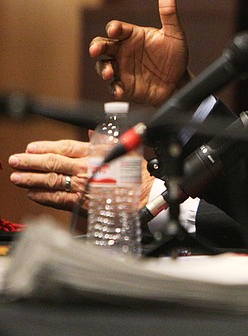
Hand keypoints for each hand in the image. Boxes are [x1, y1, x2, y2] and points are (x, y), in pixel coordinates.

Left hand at [8, 140, 153, 213]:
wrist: (144, 197)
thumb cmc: (137, 173)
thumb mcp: (125, 149)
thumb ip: (105, 140)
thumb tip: (91, 132)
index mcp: (94, 154)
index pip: (64, 148)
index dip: (45, 147)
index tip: (31, 147)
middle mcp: (85, 169)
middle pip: (52, 163)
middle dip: (30, 162)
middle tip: (15, 160)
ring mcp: (82, 187)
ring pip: (50, 181)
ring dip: (30, 179)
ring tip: (17, 177)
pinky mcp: (81, 203)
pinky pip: (56, 199)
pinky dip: (42, 196)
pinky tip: (32, 193)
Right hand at [88, 0, 189, 106]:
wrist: (179, 83)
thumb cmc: (175, 57)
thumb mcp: (175, 35)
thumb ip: (169, 14)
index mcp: (133, 36)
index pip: (117, 28)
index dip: (114, 28)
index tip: (115, 30)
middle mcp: (123, 51)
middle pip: (102, 45)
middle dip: (96, 46)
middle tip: (96, 50)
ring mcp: (122, 68)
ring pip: (103, 65)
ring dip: (103, 68)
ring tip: (110, 73)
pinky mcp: (124, 85)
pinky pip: (113, 86)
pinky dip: (114, 88)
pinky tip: (119, 90)